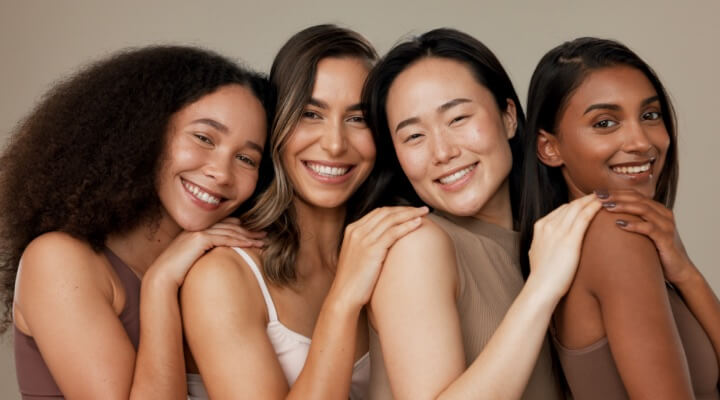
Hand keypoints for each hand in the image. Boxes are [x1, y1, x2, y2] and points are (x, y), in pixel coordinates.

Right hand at [145, 217, 265, 288]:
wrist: (162, 277)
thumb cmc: (177, 274)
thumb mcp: (194, 260)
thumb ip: (206, 254)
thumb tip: (219, 258)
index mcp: (197, 231)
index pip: (224, 225)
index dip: (241, 228)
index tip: (254, 233)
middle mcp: (198, 228)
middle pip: (229, 226)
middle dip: (249, 230)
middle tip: (264, 234)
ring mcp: (198, 231)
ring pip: (230, 231)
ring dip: (248, 236)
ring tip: (262, 241)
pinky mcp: (200, 238)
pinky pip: (224, 238)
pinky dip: (239, 241)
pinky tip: (251, 245)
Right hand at [331, 206, 428, 308]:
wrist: (344, 296)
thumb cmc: (354, 281)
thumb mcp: (358, 256)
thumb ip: (368, 244)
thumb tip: (387, 242)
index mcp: (352, 230)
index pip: (378, 212)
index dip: (396, 210)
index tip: (411, 211)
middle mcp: (357, 231)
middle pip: (385, 212)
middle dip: (406, 209)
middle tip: (422, 209)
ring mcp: (363, 239)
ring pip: (391, 219)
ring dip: (410, 214)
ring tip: (424, 213)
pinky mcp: (372, 249)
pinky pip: (393, 233)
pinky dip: (407, 226)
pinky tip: (418, 223)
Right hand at [527, 193, 602, 300]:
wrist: (541, 288)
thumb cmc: (543, 276)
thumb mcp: (539, 254)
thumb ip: (546, 244)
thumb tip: (552, 244)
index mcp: (540, 227)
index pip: (561, 210)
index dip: (576, 205)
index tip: (588, 203)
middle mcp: (548, 225)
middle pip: (570, 205)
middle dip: (586, 199)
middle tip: (601, 194)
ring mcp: (558, 230)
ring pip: (578, 208)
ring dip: (592, 199)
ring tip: (606, 196)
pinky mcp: (569, 239)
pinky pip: (584, 217)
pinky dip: (594, 207)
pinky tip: (604, 205)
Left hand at [599, 189, 695, 283]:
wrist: (678, 270)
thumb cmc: (656, 251)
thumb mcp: (643, 233)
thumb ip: (631, 222)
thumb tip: (604, 218)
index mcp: (657, 210)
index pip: (634, 195)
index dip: (615, 192)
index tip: (597, 192)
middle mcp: (663, 214)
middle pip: (637, 199)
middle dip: (616, 196)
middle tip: (598, 196)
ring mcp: (666, 226)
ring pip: (643, 209)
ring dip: (623, 206)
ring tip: (606, 207)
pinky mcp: (666, 239)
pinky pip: (649, 228)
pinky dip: (634, 225)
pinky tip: (619, 224)